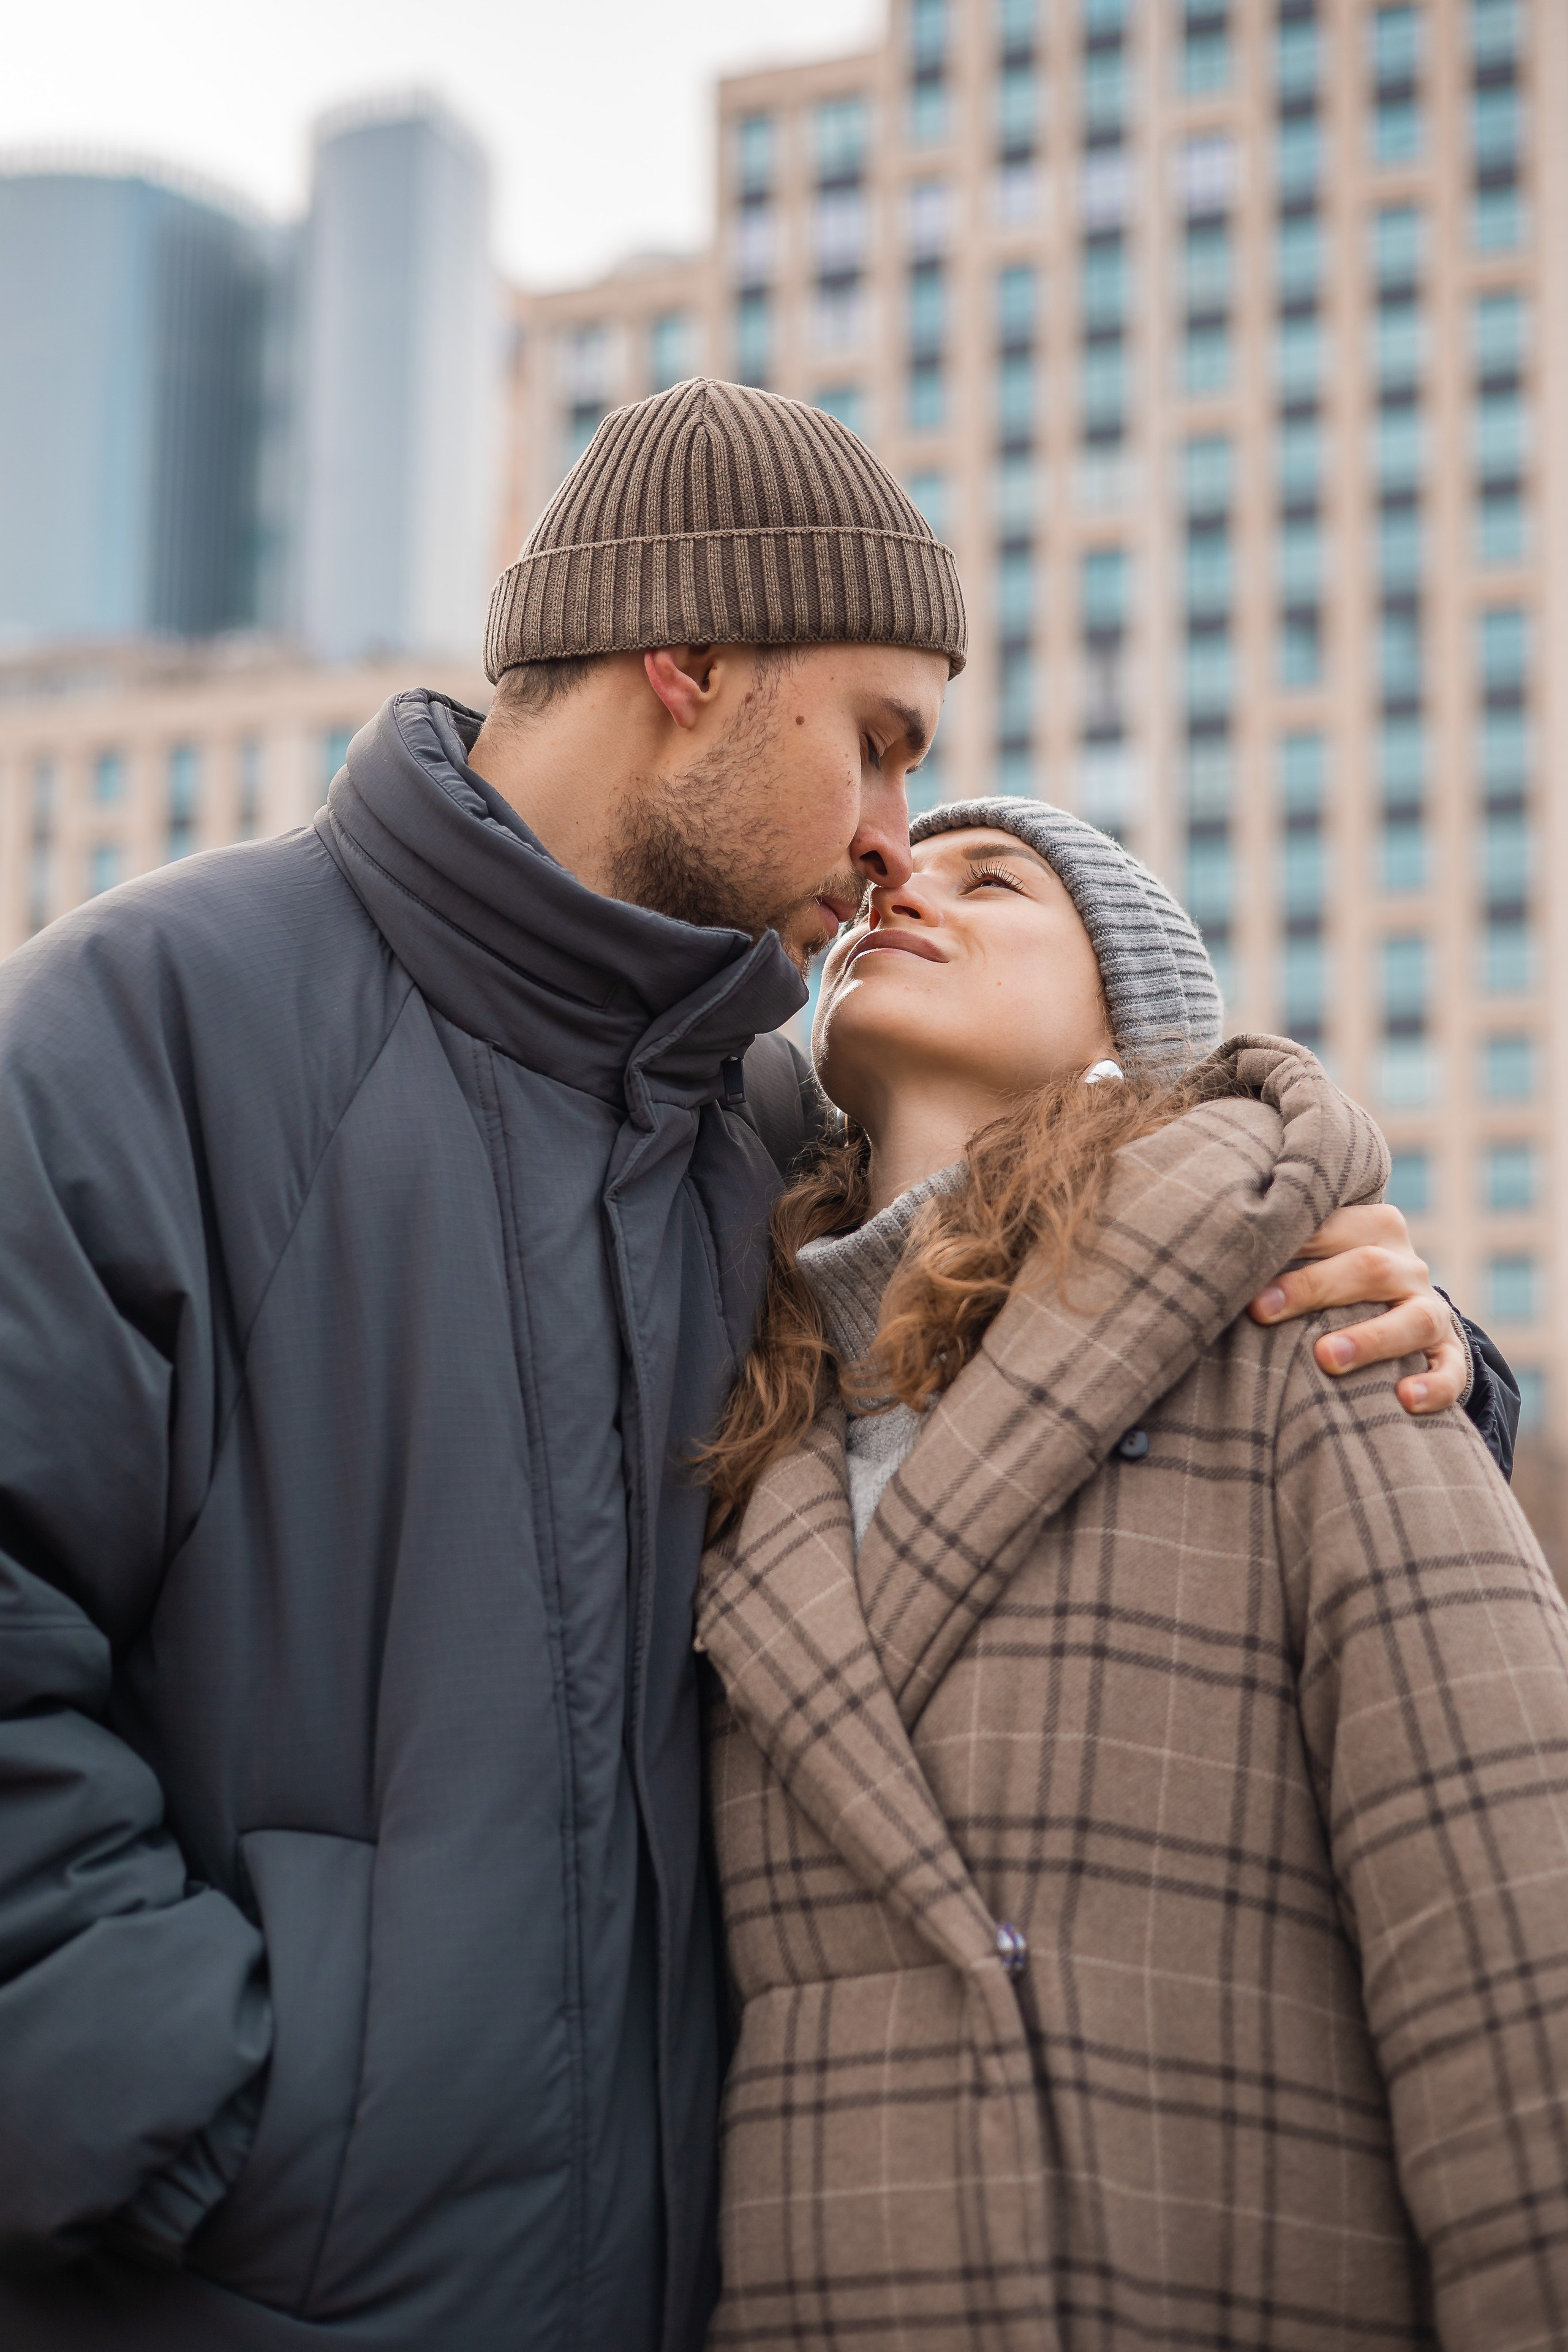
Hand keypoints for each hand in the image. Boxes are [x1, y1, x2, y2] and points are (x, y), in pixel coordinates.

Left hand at [1248, 1204, 1467, 1415]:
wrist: (1398, 1321)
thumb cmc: (1328, 1286)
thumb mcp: (1312, 1261)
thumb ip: (1279, 1254)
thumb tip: (1208, 1262)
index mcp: (1373, 1228)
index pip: (1335, 1224)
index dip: (1289, 1240)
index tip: (1239, 1263)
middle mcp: (1406, 1266)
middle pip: (1368, 1267)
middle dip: (1313, 1288)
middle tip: (1260, 1311)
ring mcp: (1432, 1311)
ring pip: (1414, 1319)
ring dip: (1371, 1338)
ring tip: (1326, 1358)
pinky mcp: (1449, 1355)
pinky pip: (1451, 1370)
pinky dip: (1434, 1385)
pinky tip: (1405, 1399)